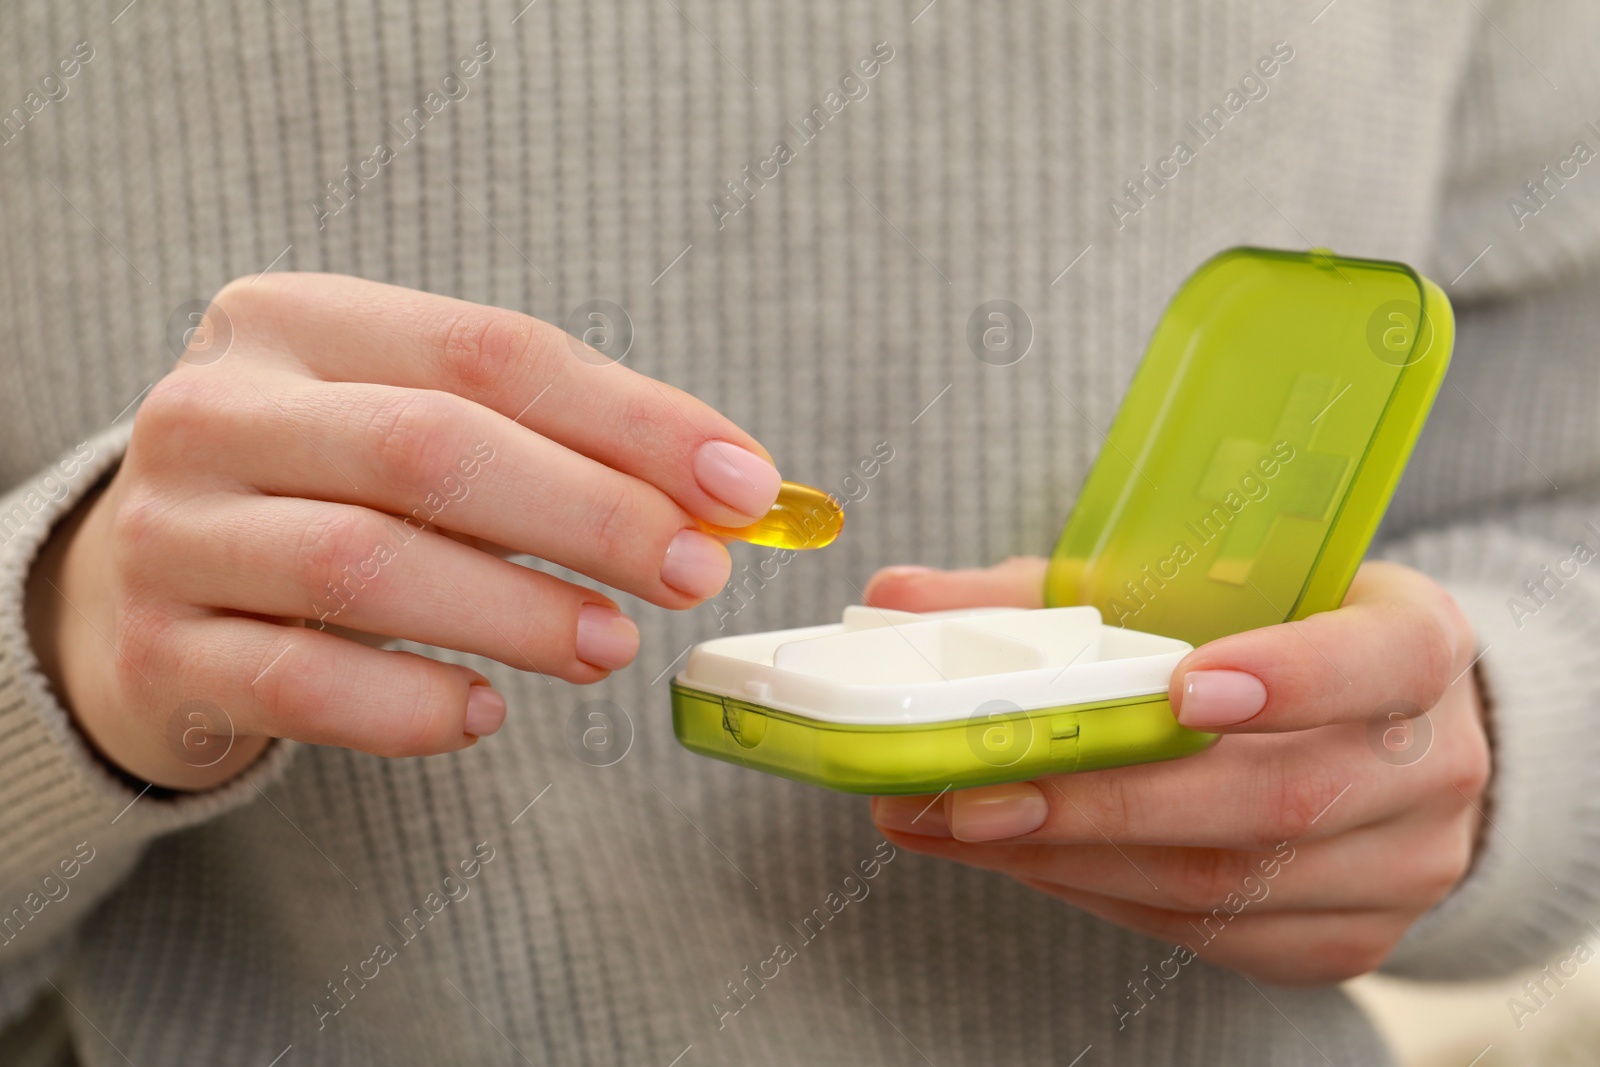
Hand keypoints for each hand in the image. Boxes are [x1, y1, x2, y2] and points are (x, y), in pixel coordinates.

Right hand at [24, 274, 781, 790]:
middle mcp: (217, 411)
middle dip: (589, 512)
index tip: (743, 484)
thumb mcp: (416, 433)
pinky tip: (486, 711)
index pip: (490, 351)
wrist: (138, 589)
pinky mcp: (158, 653)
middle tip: (695, 571)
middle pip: (429, 446)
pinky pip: (301, 684)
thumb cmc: (322, 495)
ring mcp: (171, 532)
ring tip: (611, 646)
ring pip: (364, 564)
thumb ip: (552, 448)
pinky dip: (412, 706)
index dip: (633, 419)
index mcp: (295, 321)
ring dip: (516, 611)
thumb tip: (723, 496)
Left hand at [867, 556, 1489, 984]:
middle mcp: (1431, 768)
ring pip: (1229, 886)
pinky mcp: (1341, 940)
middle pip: (1277, 799)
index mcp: (1417, 645)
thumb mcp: (1195, 592)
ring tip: (959, 825)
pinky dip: (1101, 894)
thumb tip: (895, 599)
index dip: (1294, 677)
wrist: (1377, 738)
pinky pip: (1210, 935)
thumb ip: (1046, 594)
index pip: (1384, 662)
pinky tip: (1024, 861)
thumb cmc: (1266, 641)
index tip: (1184, 690)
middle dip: (1110, 800)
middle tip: (977, 791)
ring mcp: (1399, 871)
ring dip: (1077, 858)